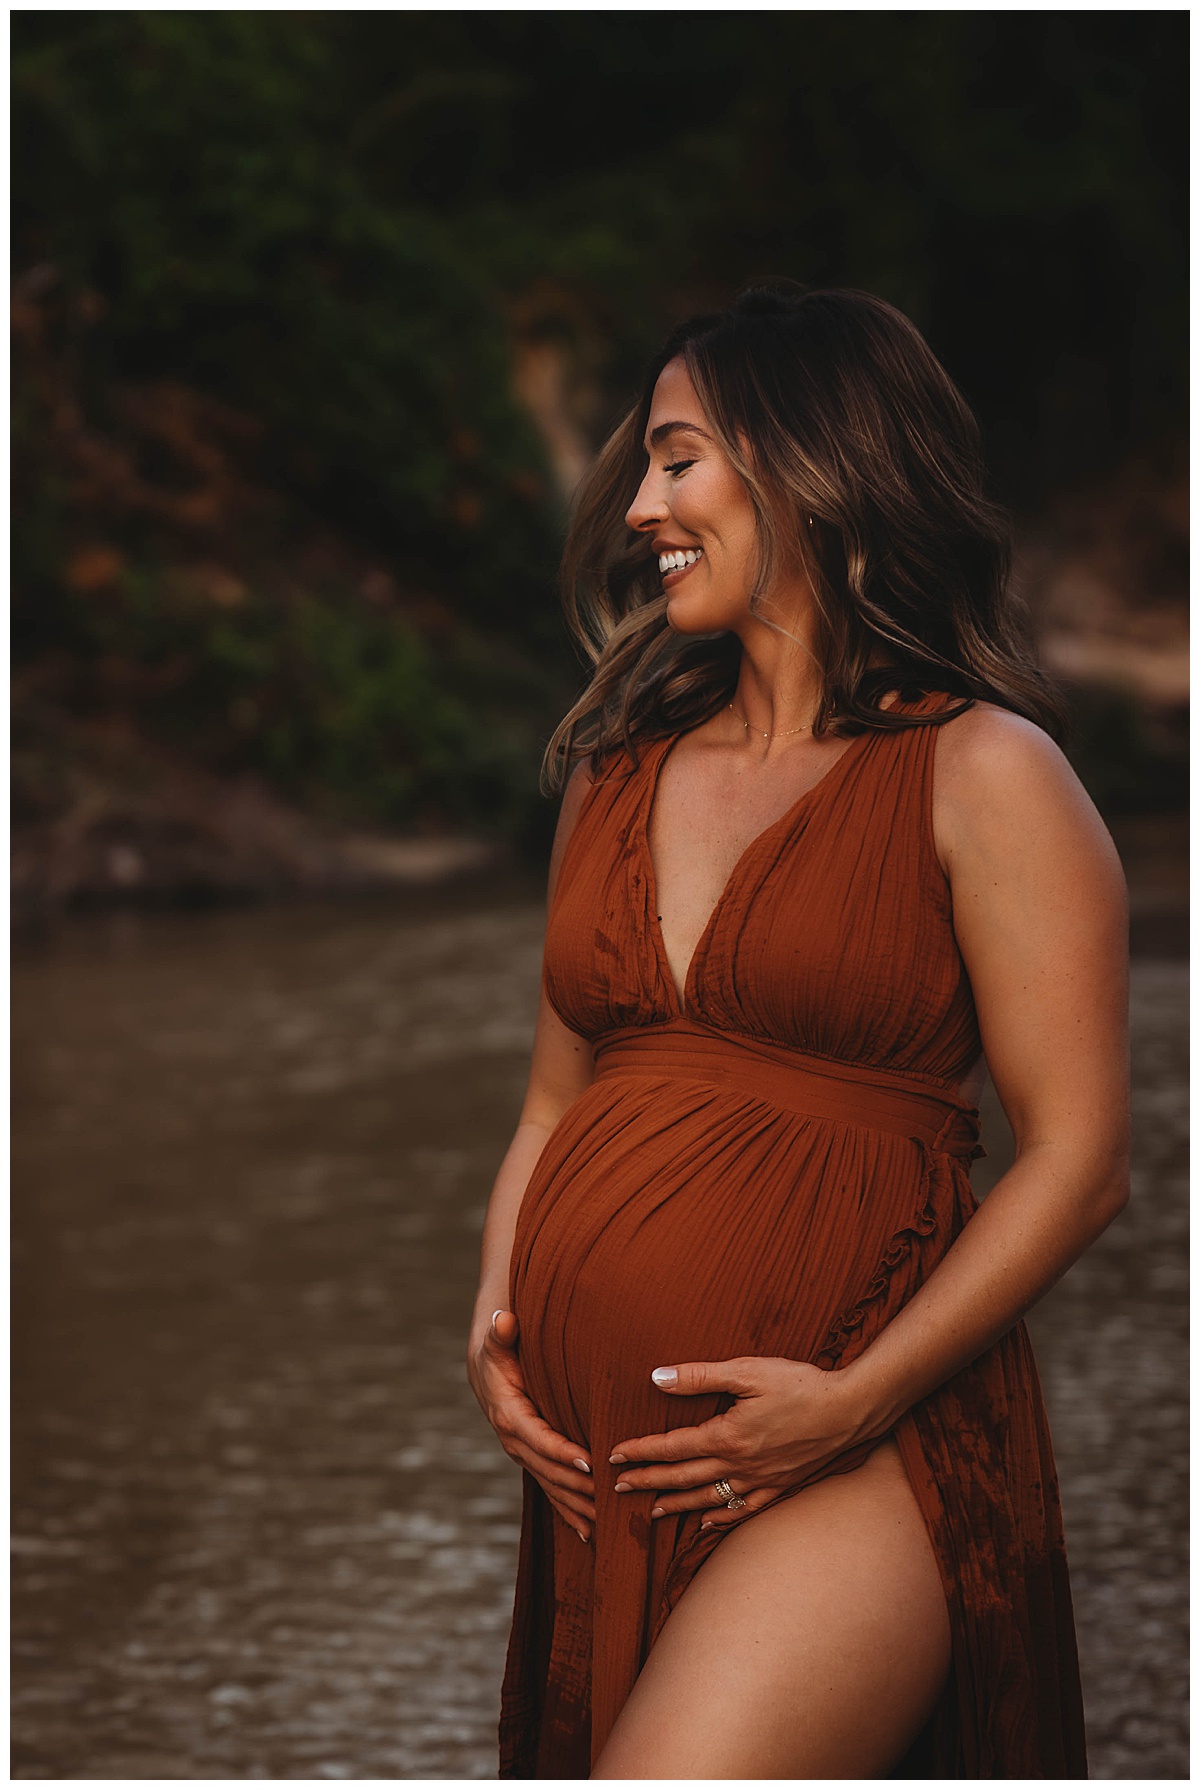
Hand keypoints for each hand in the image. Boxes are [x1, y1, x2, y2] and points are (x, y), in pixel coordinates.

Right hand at [467, 1308, 595, 1542]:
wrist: (485, 1372)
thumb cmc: (499, 1352)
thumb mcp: (498, 1341)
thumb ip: (502, 1333)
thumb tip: (504, 1320)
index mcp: (510, 1416)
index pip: (540, 1438)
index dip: (563, 1451)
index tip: (590, 1461)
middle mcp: (515, 1442)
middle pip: (550, 1470)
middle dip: (579, 1486)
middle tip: (612, 1497)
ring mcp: (523, 1456)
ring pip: (553, 1486)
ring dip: (578, 1506)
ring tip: (607, 1525)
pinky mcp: (532, 1462)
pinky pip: (551, 1490)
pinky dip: (568, 1511)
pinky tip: (587, 1533)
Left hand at [608, 1355, 882, 1530]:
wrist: (850, 1410)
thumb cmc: (800, 1384)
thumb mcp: (747, 1371)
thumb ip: (700, 1376)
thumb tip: (657, 1378)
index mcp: (727, 1436)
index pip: (672, 1447)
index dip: (641, 1451)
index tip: (614, 1455)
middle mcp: (740, 1465)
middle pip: (683, 1478)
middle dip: (647, 1482)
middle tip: (617, 1488)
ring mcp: (761, 1481)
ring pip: (708, 1500)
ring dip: (676, 1506)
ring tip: (651, 1512)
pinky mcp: (780, 1486)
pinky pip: (743, 1510)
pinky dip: (720, 1519)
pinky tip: (706, 1524)